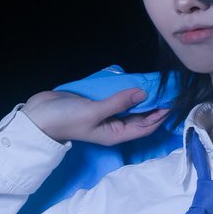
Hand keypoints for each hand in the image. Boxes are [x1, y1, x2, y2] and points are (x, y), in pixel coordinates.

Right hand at [21, 87, 169, 145]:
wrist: (38, 116)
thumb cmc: (65, 119)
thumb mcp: (94, 112)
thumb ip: (118, 103)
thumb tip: (143, 94)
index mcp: (116, 133)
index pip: (146, 126)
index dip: (162, 115)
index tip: (174, 100)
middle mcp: (114, 125)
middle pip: (141, 116)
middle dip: (156, 105)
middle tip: (170, 89)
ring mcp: (106, 114)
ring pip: (130, 106)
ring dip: (142, 96)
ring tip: (157, 83)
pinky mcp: (97, 103)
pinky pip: (117, 97)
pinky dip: (126, 90)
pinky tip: (135, 80)